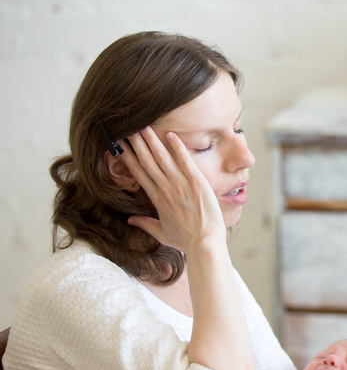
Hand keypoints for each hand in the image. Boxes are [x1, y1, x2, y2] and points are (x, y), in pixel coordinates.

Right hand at [118, 127, 224, 252]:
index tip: (120, 145)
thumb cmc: (186, 240)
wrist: (204, 243)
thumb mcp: (162, 233)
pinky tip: (170, 134)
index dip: (128, 158)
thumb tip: (130, 220)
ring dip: (152, 141)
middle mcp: (165, 189)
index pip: (139, 173)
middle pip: (146, 161)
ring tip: (143, 125)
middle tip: (127, 127)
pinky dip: (177, 147)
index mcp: (156, 199)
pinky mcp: (196, 182)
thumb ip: (145, 224)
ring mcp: (180, 184)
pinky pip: (185, 161)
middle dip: (136, 143)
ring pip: (162, 158)